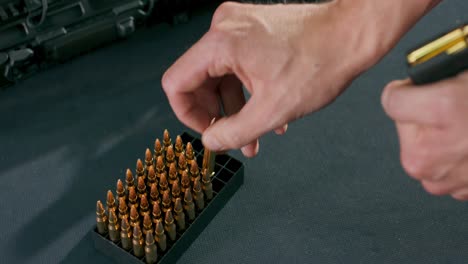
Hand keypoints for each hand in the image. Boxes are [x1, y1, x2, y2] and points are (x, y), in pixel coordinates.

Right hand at [162, 1, 367, 156]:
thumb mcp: (273, 109)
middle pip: (198, 81)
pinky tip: (266, 113)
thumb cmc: (321, 61)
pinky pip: (236, 66)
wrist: (352, 35)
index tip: (206, 131)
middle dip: (216, 115)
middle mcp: (224, 28)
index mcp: (221, 43)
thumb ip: (234, 132)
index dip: (187, 115)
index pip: (177, 83)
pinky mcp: (252, 31)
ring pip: (220, 76)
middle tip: (233, 139)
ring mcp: (239, 27)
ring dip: (235, 108)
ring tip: (255, 134)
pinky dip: (247, 91)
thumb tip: (211, 142)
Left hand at [381, 71, 467, 199]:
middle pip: (404, 126)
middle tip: (453, 112)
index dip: (408, 91)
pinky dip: (449, 159)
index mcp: (441, 109)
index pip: (391, 98)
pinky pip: (438, 169)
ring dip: (434, 140)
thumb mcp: (466, 72)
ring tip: (464, 130)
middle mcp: (433, 149)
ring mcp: (442, 177)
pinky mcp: (455, 192)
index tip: (418, 90)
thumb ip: (431, 76)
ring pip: (419, 149)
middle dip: (422, 117)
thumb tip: (411, 82)